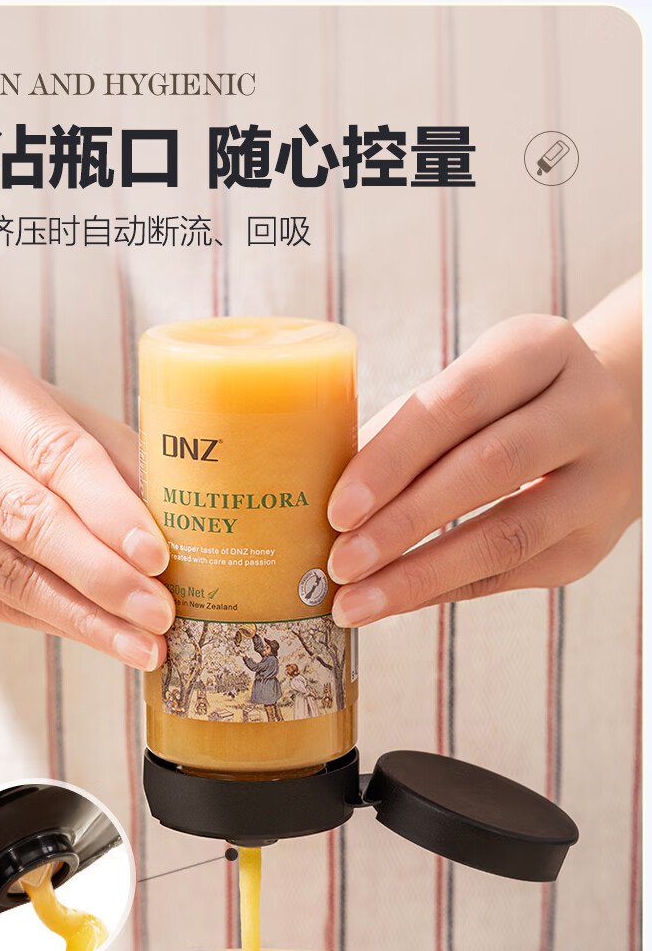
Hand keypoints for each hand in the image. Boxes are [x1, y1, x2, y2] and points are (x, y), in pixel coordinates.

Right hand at [0, 326, 173, 668]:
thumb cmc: (16, 427)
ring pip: (7, 575)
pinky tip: (103, 636)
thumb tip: (186, 530)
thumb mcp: (67, 418)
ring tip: (143, 644)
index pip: (53, 452)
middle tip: (160, 612)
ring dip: (85, 617)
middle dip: (102, 575)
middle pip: (25, 519)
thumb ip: (119, 463)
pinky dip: (58, 623)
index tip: (158, 556)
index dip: (109, 509)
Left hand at [327, 301, 640, 625]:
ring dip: (422, 575)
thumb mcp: (477, 381)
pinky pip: (513, 573)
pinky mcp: (595, 541)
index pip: (460, 401)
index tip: (338, 508)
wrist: (624, 418)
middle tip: (340, 563)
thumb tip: (327, 491)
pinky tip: (394, 601)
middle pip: (490, 468)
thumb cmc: (514, 401)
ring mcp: (601, 481)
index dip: (394, 457)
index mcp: (543, 349)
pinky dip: (445, 589)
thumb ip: (411, 423)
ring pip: (509, 535)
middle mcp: (587, 410)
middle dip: (403, 522)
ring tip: (356, 601)